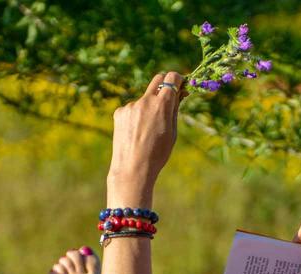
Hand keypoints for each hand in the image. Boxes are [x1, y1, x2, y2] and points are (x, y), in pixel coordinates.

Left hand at [107, 71, 184, 205]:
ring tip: (148, 129)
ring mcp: (131, 106)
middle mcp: (146, 100)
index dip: (178, 80)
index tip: (180, 85)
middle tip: (168, 96)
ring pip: (145, 98)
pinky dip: (137, 116)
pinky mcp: (120, 112)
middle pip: (158, 79)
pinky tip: (136, 132)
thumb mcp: (173, 131)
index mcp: (162, 105)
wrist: (133, 168)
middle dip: (165, 84)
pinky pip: (132, 108)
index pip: (172, 78)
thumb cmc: (157, 153)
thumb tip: (179, 92)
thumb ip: (175, 108)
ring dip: (149, 106)